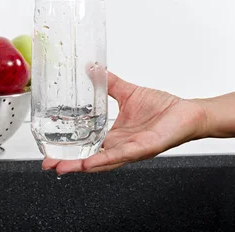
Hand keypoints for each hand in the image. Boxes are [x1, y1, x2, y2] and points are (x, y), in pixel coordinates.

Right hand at [42, 72, 207, 174]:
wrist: (188, 113)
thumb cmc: (163, 108)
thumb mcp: (127, 92)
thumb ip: (108, 83)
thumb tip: (91, 68)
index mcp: (115, 134)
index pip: (87, 143)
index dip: (69, 146)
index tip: (50, 148)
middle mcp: (120, 145)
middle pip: (89, 157)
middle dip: (68, 162)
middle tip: (47, 163)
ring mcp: (130, 149)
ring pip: (101, 160)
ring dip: (79, 165)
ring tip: (60, 167)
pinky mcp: (142, 148)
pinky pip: (120, 155)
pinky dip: (103, 160)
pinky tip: (88, 164)